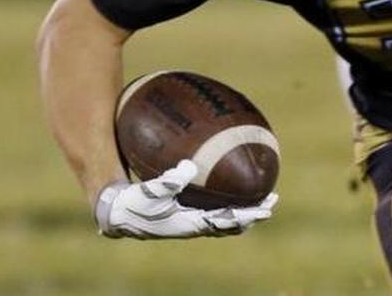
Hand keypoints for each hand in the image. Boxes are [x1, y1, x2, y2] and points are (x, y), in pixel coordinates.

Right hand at [94, 159, 278, 239]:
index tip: (267, 208)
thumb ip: (171, 180)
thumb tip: (191, 165)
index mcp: (191, 223)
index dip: (247, 215)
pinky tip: (230, 188)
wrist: (119, 215)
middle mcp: (195, 225)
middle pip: (232, 224)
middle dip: (253, 213)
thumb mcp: (151, 190)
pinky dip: (227, 205)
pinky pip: (213, 213)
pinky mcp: (186, 216)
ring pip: (225, 220)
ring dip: (243, 211)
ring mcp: (192, 222)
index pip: (227, 221)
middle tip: (272, 200)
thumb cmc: (135, 203)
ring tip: (260, 198)